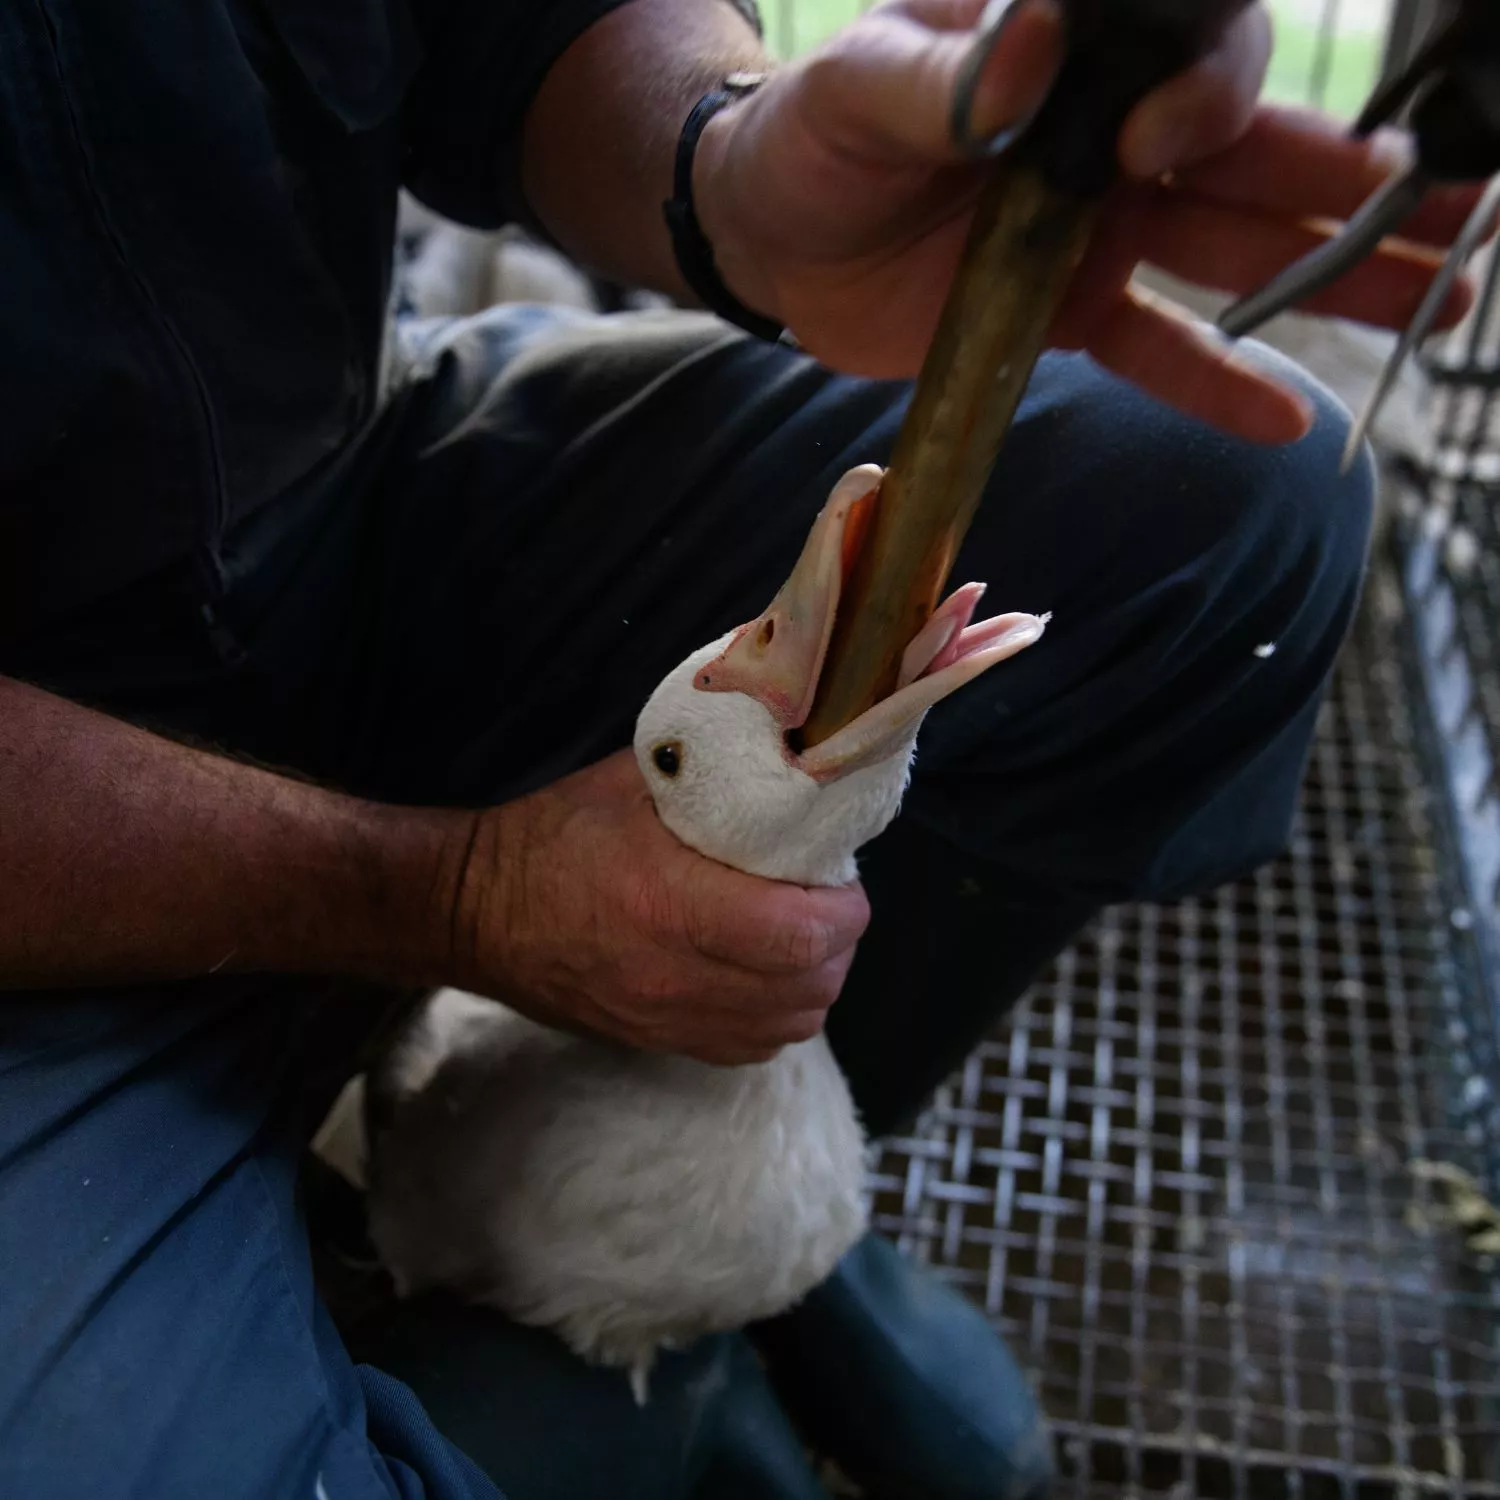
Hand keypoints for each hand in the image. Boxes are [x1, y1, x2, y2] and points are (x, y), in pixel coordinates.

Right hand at [450, 750, 869, 1064]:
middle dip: (838, 945)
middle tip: (828, 902)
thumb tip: (788, 745)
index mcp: (670, 902)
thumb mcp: (632, 781)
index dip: (844, 911)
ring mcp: (665, 1019)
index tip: (844, 882)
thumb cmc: (552, 835)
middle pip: (806, 988)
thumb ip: (715, 769)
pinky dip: (776, 1016)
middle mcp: (675, 975)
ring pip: (787, 1027)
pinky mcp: (655, 1042)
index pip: (798, 934)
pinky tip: (764, 976)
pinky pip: (750, 1049)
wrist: (475, 911)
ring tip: (801, 938)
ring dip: (813, 983)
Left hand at [696, 0, 1482, 441]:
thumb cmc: (811, 137)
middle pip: (1258, 157)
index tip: (1159, 144)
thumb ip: (948, 77)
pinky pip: (1158, 351)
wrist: (773, 238)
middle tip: (1461, 204)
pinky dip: (1219, 386)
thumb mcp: (860, 87)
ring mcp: (1103, 233)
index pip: (1191, 56)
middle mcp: (1113, 141)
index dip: (1204, 95)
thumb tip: (1026, 59)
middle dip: (1357, 184)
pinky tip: (1289, 423)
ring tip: (1441, 296)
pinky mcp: (1071, 316)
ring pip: (1238, 255)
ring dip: (1333, 280)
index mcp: (1079, 59)